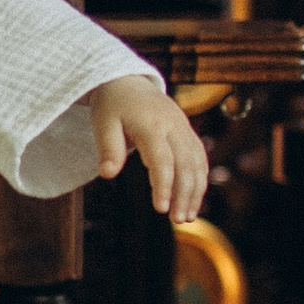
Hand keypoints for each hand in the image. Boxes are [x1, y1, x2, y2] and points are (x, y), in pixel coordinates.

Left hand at [90, 74, 206, 221]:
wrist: (130, 82)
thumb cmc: (113, 105)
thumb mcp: (102, 123)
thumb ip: (108, 148)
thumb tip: (107, 174)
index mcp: (152, 124)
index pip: (162, 160)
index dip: (163, 185)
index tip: (160, 209)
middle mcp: (173, 126)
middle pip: (186, 164)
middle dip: (184, 194)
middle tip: (177, 220)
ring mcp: (184, 129)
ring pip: (197, 163)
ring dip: (195, 191)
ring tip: (186, 217)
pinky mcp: (188, 133)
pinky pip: (200, 158)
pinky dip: (200, 180)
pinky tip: (193, 200)